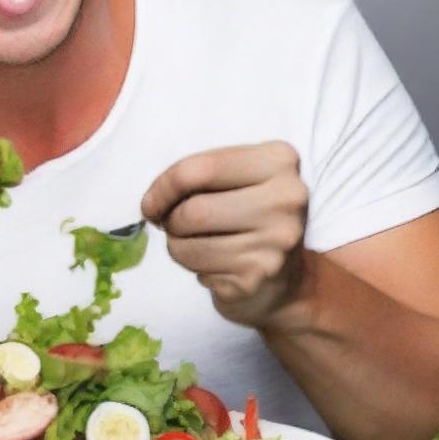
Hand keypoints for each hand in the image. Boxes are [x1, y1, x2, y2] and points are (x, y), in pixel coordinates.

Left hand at [140, 141, 308, 330]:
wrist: (285, 279)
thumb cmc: (248, 216)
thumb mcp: (238, 179)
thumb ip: (202, 175)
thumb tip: (154, 201)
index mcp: (279, 160)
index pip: (201, 168)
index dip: (164, 186)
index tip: (152, 201)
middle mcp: (286, 199)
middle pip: (194, 210)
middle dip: (170, 220)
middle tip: (174, 225)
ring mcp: (277, 241)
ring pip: (189, 243)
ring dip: (176, 245)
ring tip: (193, 244)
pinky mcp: (260, 276)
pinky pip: (198, 268)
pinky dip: (192, 266)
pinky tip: (212, 265)